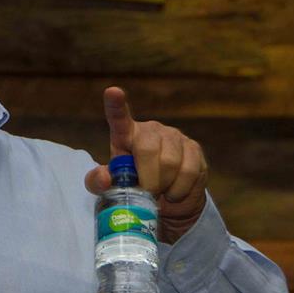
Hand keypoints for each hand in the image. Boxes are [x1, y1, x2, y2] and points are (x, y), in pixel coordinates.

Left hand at [84, 87, 207, 243]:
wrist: (167, 200)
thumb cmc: (134, 187)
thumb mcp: (111, 187)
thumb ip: (99, 182)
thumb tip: (105, 178)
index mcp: (125, 135)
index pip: (119, 117)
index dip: (116, 105)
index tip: (112, 92)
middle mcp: (151, 130)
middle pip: (147, 149)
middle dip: (147, 178)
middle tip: (147, 192)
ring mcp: (174, 137)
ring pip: (170, 163)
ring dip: (163, 186)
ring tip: (160, 192)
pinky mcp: (194, 149)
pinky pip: (189, 171)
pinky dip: (179, 190)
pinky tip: (174, 192)